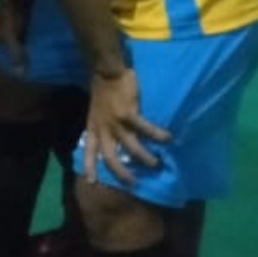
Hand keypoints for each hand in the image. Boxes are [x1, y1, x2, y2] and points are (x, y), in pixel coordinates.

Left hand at [83, 68, 170, 185]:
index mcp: (93, 128)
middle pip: (109, 157)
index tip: (92, 183)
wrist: (106, 72)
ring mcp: (115, 122)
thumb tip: (114, 142)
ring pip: (131, 148)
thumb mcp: (97, 113)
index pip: (88, 151)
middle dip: (121, 173)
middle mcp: (103, 128)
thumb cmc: (103, 93)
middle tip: (133, 184)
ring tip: (156, 164)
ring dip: (145, 158)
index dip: (89, 167)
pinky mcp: (128, 113)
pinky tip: (169, 139)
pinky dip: (158, 136)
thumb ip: (103, 127)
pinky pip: (146, 129)